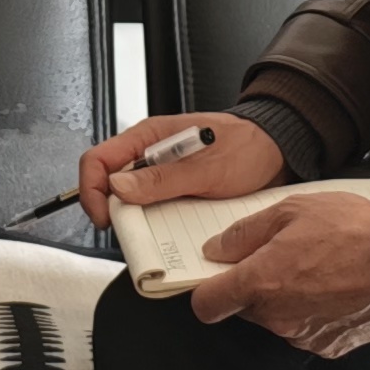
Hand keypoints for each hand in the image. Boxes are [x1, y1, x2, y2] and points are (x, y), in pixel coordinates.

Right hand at [74, 110, 282, 230]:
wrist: (277, 153)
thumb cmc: (246, 146)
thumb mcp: (207, 167)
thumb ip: (163, 178)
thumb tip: (120, 186)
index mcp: (149, 137)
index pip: (98, 160)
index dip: (92, 190)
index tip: (105, 217)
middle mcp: (149, 156)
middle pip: (110, 186)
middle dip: (116, 212)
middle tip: (135, 230)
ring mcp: (161, 176)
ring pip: (131, 203)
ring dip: (140, 221)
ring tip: (159, 232)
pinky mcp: (174, 193)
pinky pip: (154, 211)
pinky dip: (159, 225)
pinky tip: (174, 230)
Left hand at [194, 191, 369, 359]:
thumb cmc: (351, 230)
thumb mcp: (290, 210)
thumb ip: (244, 233)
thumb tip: (217, 250)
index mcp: (259, 284)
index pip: (206, 306)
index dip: (207, 289)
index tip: (217, 275)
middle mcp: (276, 318)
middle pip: (244, 308)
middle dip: (253, 285)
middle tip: (281, 254)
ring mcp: (303, 336)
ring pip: (276, 318)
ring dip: (284, 298)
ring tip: (315, 266)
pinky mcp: (329, 346)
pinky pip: (306, 328)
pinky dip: (312, 311)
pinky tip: (334, 286)